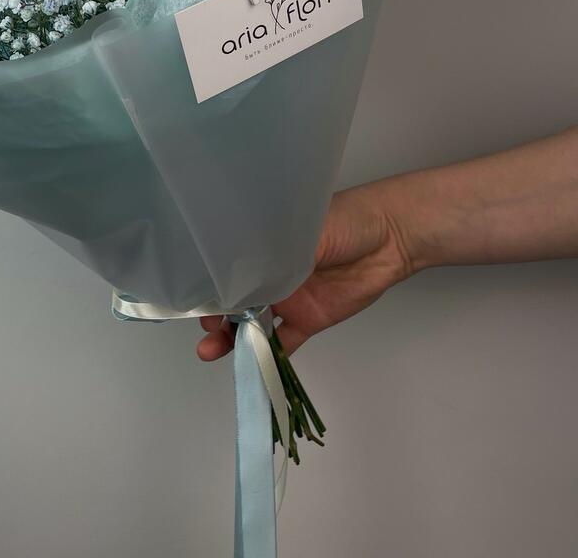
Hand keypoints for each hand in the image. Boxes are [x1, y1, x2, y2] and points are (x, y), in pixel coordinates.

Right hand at [196, 181, 415, 360]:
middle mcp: (269, 274)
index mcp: (263, 247)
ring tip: (212, 351)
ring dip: (232, 338)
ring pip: (252, 323)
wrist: (390, 237)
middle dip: (214, 315)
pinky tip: (251, 366)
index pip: (227, 268)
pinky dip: (268, 356)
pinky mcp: (308, 319)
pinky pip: (284, 341)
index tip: (195, 298)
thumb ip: (273, 256)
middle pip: (233, 298)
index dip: (209, 284)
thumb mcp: (302, 231)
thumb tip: (239, 274)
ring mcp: (287, 298)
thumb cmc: (345, 220)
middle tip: (206, 328)